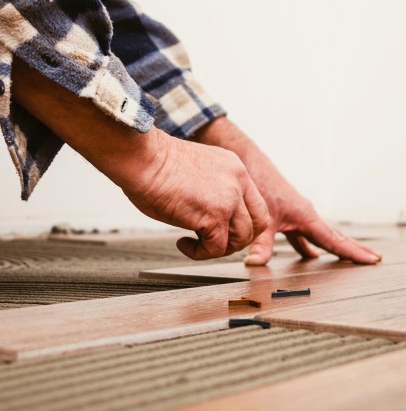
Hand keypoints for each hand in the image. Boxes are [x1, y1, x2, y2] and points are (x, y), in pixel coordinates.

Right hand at [11, 58, 268, 260]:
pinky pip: (216, 248)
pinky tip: (183, 243)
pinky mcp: (214, 216)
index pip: (256, 203)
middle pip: (258, 223)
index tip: (225, 230)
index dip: (244, 223)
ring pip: (241, 238)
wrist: (142, 158)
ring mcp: (229, 198)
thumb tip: (210, 214)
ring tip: (195, 243)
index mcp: (234, 168)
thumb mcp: (198, 170)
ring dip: (218, 248)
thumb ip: (213, 188)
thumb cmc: (155, 163)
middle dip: (238, 239)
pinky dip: (200, 253)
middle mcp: (237, 182)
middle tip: (215, 242)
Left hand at [192, 117, 381, 265]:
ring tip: (352, 259)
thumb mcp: (261, 218)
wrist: (250, 162)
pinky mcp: (289, 216)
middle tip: (375, 259)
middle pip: (336, 236)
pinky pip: (306, 235)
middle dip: (355, 249)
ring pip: (323, 235)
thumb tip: (255, 264)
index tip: (372, 259)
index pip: (335, 240)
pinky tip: (312, 256)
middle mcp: (308, 214)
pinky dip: (311, 246)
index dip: (353, 252)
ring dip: (337, 247)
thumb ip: (260, 244)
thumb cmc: (259, 183)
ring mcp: (300, 215)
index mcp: (307, 216)